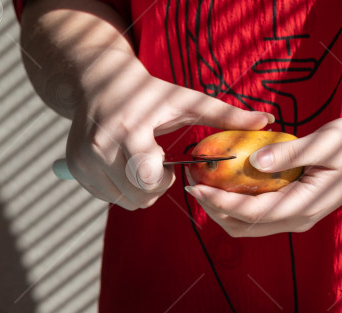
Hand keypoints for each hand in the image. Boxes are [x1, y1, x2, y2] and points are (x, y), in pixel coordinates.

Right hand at [66, 54, 272, 209]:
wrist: (98, 82)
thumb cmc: (151, 93)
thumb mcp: (188, 101)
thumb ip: (227, 116)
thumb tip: (268, 121)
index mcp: (129, 129)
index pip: (148, 179)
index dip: (163, 180)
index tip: (166, 164)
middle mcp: (100, 147)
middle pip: (138, 196)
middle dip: (155, 188)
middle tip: (157, 164)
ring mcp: (82, 160)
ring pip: (123, 202)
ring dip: (139, 190)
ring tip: (142, 162)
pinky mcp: (73, 168)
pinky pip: (107, 198)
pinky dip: (121, 189)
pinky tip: (125, 165)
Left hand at [184, 116, 341, 235]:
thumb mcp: (325, 143)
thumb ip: (289, 154)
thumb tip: (254, 162)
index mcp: (303, 206)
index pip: (250, 213)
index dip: (218, 201)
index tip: (195, 184)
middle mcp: (298, 219)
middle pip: (244, 227)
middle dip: (213, 209)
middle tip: (192, 181)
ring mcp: (297, 217)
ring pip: (249, 225)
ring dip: (223, 209)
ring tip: (204, 183)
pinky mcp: (296, 209)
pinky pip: (259, 215)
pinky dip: (238, 204)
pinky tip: (227, 182)